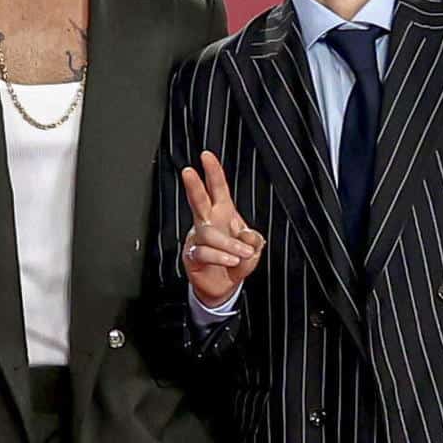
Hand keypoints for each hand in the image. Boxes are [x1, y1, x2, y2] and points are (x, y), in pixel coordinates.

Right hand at [180, 150, 263, 306]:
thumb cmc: (237, 262)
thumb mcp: (254, 249)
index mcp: (224, 213)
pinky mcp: (192, 255)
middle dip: (194, 185)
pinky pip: (204, 251)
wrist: (224, 286)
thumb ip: (253, 240)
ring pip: (208, 233)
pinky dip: (220, 256)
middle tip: (188, 171)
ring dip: (228, 244)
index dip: (213, 172)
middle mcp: (208, 222)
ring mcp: (199, 238)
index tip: (206, 156)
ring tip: (242, 254)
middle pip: (199, 200)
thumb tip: (246, 235)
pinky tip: (230, 260)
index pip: (218, 189)